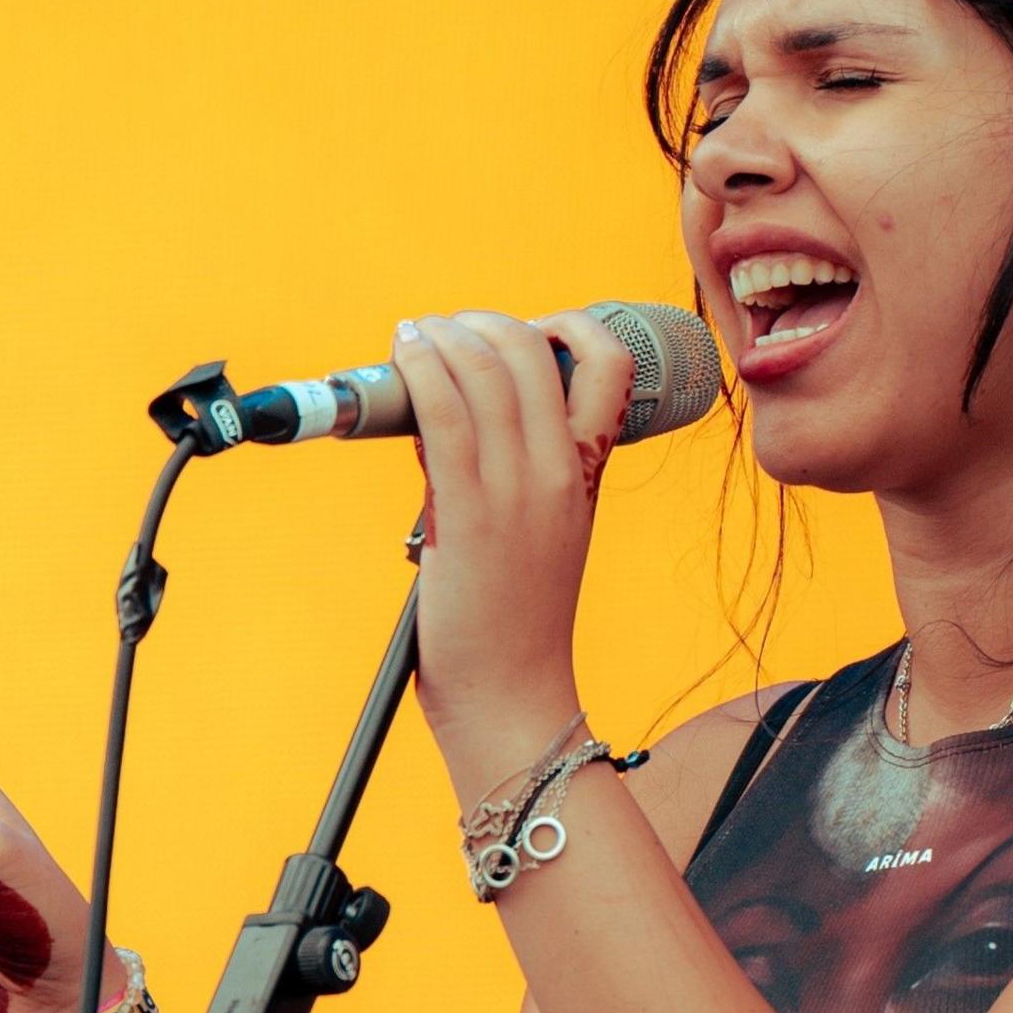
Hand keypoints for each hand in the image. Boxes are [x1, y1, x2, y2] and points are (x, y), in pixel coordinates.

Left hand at [394, 309, 632, 792]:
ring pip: (483, 369)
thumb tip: (450, 413)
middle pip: (533, 351)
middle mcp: (561, 471)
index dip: (571, 325)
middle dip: (483, 321)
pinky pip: (443, 411)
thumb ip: (516, 471)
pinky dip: (418, 369)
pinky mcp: (467, 511)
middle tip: (446, 329)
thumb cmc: (516, 619)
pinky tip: (401, 357)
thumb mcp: (542, 530)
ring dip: (441, 335)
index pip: (611, 367)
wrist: (513, 691)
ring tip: (413, 336)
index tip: (527, 328)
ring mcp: (516, 489)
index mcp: (590, 473)